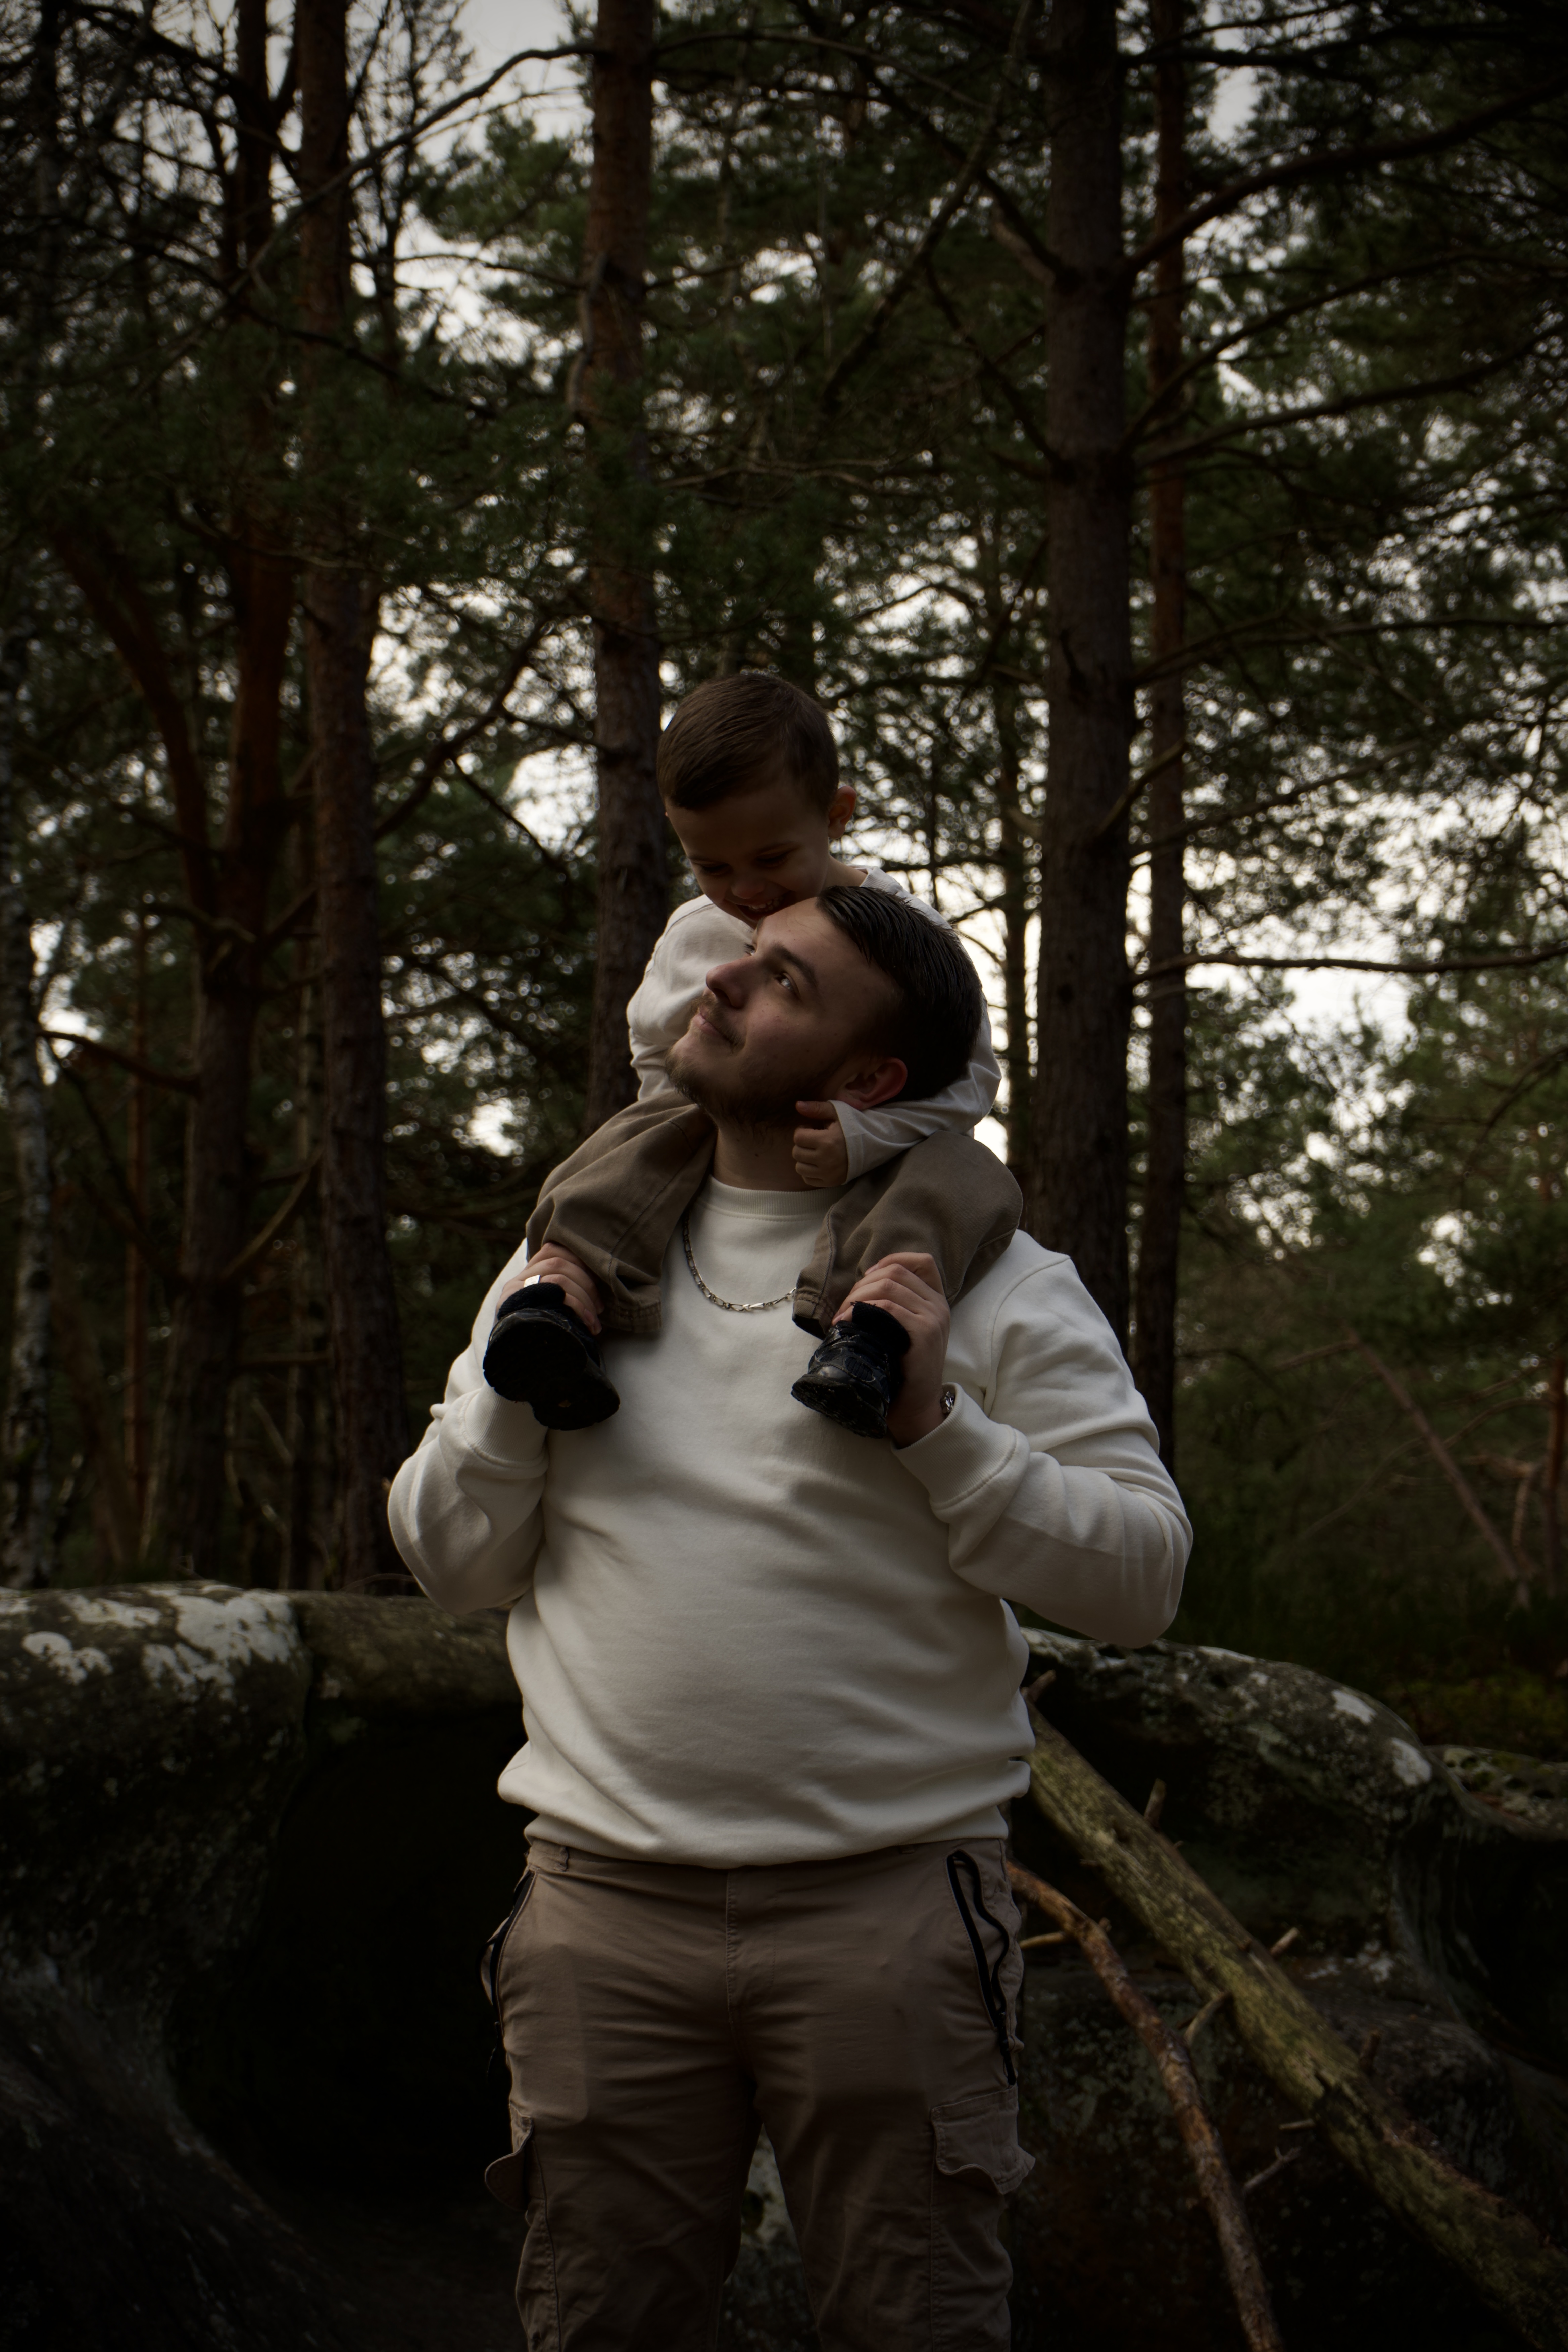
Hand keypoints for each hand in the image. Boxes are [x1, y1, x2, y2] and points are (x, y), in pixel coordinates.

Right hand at [498, 1245, 602, 1334]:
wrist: (513, 1368)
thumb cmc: (537, 1340)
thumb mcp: (547, 1312)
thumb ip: (559, 1294)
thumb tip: (594, 1283)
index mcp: (525, 1277)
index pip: (551, 1250)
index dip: (576, 1257)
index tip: (594, 1277)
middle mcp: (517, 1281)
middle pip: (559, 1262)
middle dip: (587, 1281)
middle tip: (601, 1306)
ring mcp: (515, 1292)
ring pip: (560, 1277)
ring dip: (586, 1297)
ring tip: (596, 1319)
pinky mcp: (519, 1306)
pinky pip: (558, 1294)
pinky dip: (580, 1307)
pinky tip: (589, 1324)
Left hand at [793, 1102, 849, 1188]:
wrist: (872, 1146)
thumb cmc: (853, 1127)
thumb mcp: (837, 1113)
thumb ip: (817, 1108)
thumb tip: (797, 1105)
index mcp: (828, 1141)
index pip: (798, 1137)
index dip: (802, 1131)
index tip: (811, 1129)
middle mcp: (826, 1160)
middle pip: (797, 1153)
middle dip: (802, 1145)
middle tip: (814, 1140)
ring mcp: (828, 1173)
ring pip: (799, 1168)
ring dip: (804, 1159)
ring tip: (816, 1152)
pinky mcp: (830, 1183)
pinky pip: (807, 1179)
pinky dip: (809, 1171)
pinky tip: (818, 1163)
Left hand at [838, 1251, 950, 1446]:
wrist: (916, 1408)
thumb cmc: (901, 1372)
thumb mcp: (903, 1333)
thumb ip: (895, 1308)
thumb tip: (859, 1290)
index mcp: (936, 1302)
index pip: (921, 1261)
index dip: (891, 1260)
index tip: (866, 1277)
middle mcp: (939, 1305)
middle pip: (896, 1271)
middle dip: (863, 1283)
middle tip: (845, 1306)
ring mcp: (934, 1318)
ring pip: (889, 1286)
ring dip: (857, 1296)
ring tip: (841, 1316)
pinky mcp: (925, 1333)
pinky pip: (889, 1307)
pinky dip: (861, 1310)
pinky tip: (846, 1322)